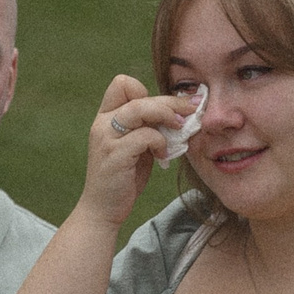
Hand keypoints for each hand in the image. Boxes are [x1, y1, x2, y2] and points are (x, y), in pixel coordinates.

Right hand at [80, 76, 196, 227]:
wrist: (102, 209)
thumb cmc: (123, 177)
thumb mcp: (136, 146)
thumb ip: (148, 128)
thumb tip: (180, 112)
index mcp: (106, 117)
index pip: (122, 84)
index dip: (147, 92)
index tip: (167, 108)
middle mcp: (102, 123)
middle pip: (137, 94)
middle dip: (170, 101)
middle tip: (191, 111)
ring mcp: (106, 138)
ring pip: (140, 108)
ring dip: (166, 115)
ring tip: (179, 128)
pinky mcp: (114, 154)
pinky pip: (145, 135)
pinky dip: (160, 143)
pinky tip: (162, 155)